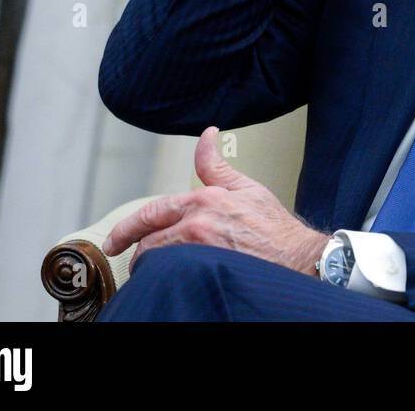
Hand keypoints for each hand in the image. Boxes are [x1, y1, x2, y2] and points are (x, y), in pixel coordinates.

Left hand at [101, 126, 329, 276]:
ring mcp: (199, 251)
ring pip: (156, 261)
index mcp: (203, 200)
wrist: (299, 258)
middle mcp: (197, 224)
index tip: (115, 241)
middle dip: (137, 251)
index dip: (127, 228)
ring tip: (155, 271)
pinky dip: (166, 278)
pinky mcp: (204, 272)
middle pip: (148, 241)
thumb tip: (206, 135)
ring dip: (152, 266)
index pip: (152, 212)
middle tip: (130, 260)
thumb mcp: (247, 188)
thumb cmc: (276, 228)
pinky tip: (172, 280)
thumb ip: (216, 166)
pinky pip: (171, 276)